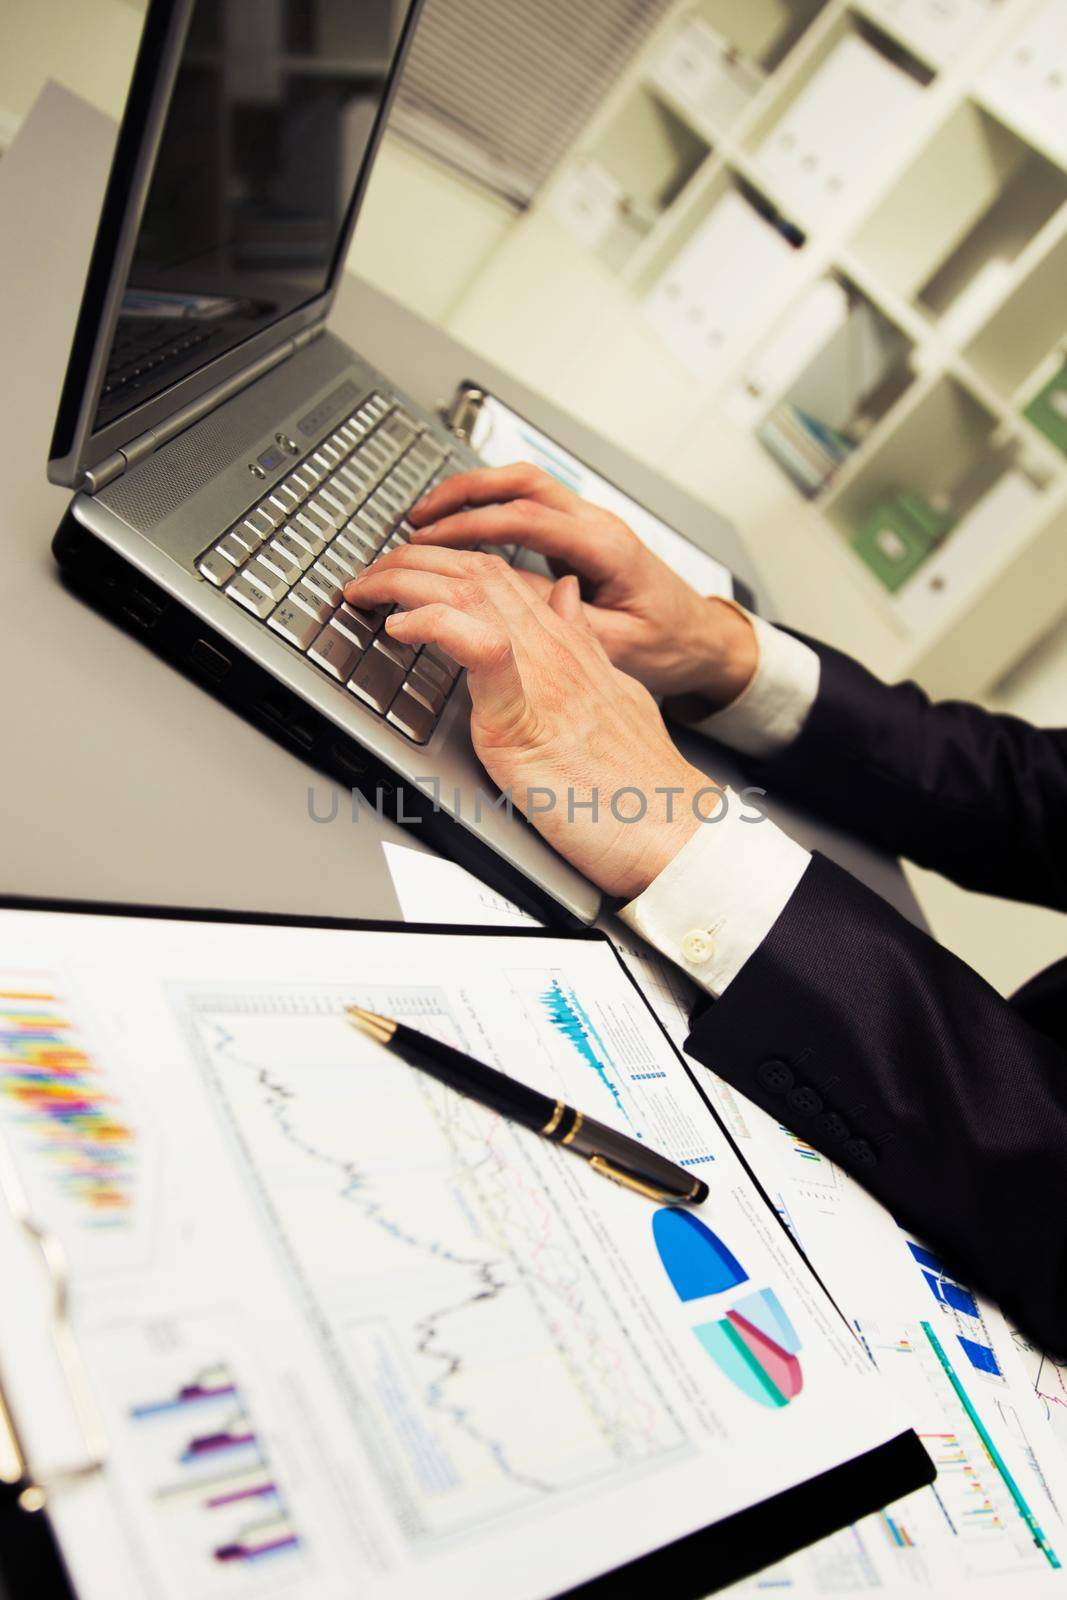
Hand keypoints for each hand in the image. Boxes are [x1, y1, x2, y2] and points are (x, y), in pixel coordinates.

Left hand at [344, 549, 717, 899]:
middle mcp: (555, 650)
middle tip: (368, 575)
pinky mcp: (526, 720)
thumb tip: (565, 600)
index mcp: (570, 646)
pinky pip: (481, 652)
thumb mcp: (615, 693)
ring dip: (406, 582)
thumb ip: (584, 645)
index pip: (501, 574)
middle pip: (476, 572)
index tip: (406, 567)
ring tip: (367, 589)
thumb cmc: (641, 782)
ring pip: (470, 594)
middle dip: (411, 563)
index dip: (446, 560)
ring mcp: (543, 679)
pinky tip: (402, 625)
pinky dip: (436, 627)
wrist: (671, 828)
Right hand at [406, 463, 757, 704]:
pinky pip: (530, 507)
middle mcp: (598, 525)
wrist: (704, 641)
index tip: (430, 540)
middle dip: (463, 493)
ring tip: (429, 517)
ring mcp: (592, 525)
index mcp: (606, 548)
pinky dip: (491, 509)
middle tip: (418, 516)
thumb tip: (503, 598)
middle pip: (521, 483)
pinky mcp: (584, 537)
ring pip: (525, 486)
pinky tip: (465, 528)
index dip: (472, 526)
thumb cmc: (670, 645)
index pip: (526, 519)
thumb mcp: (615, 643)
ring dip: (474, 496)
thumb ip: (561, 618)